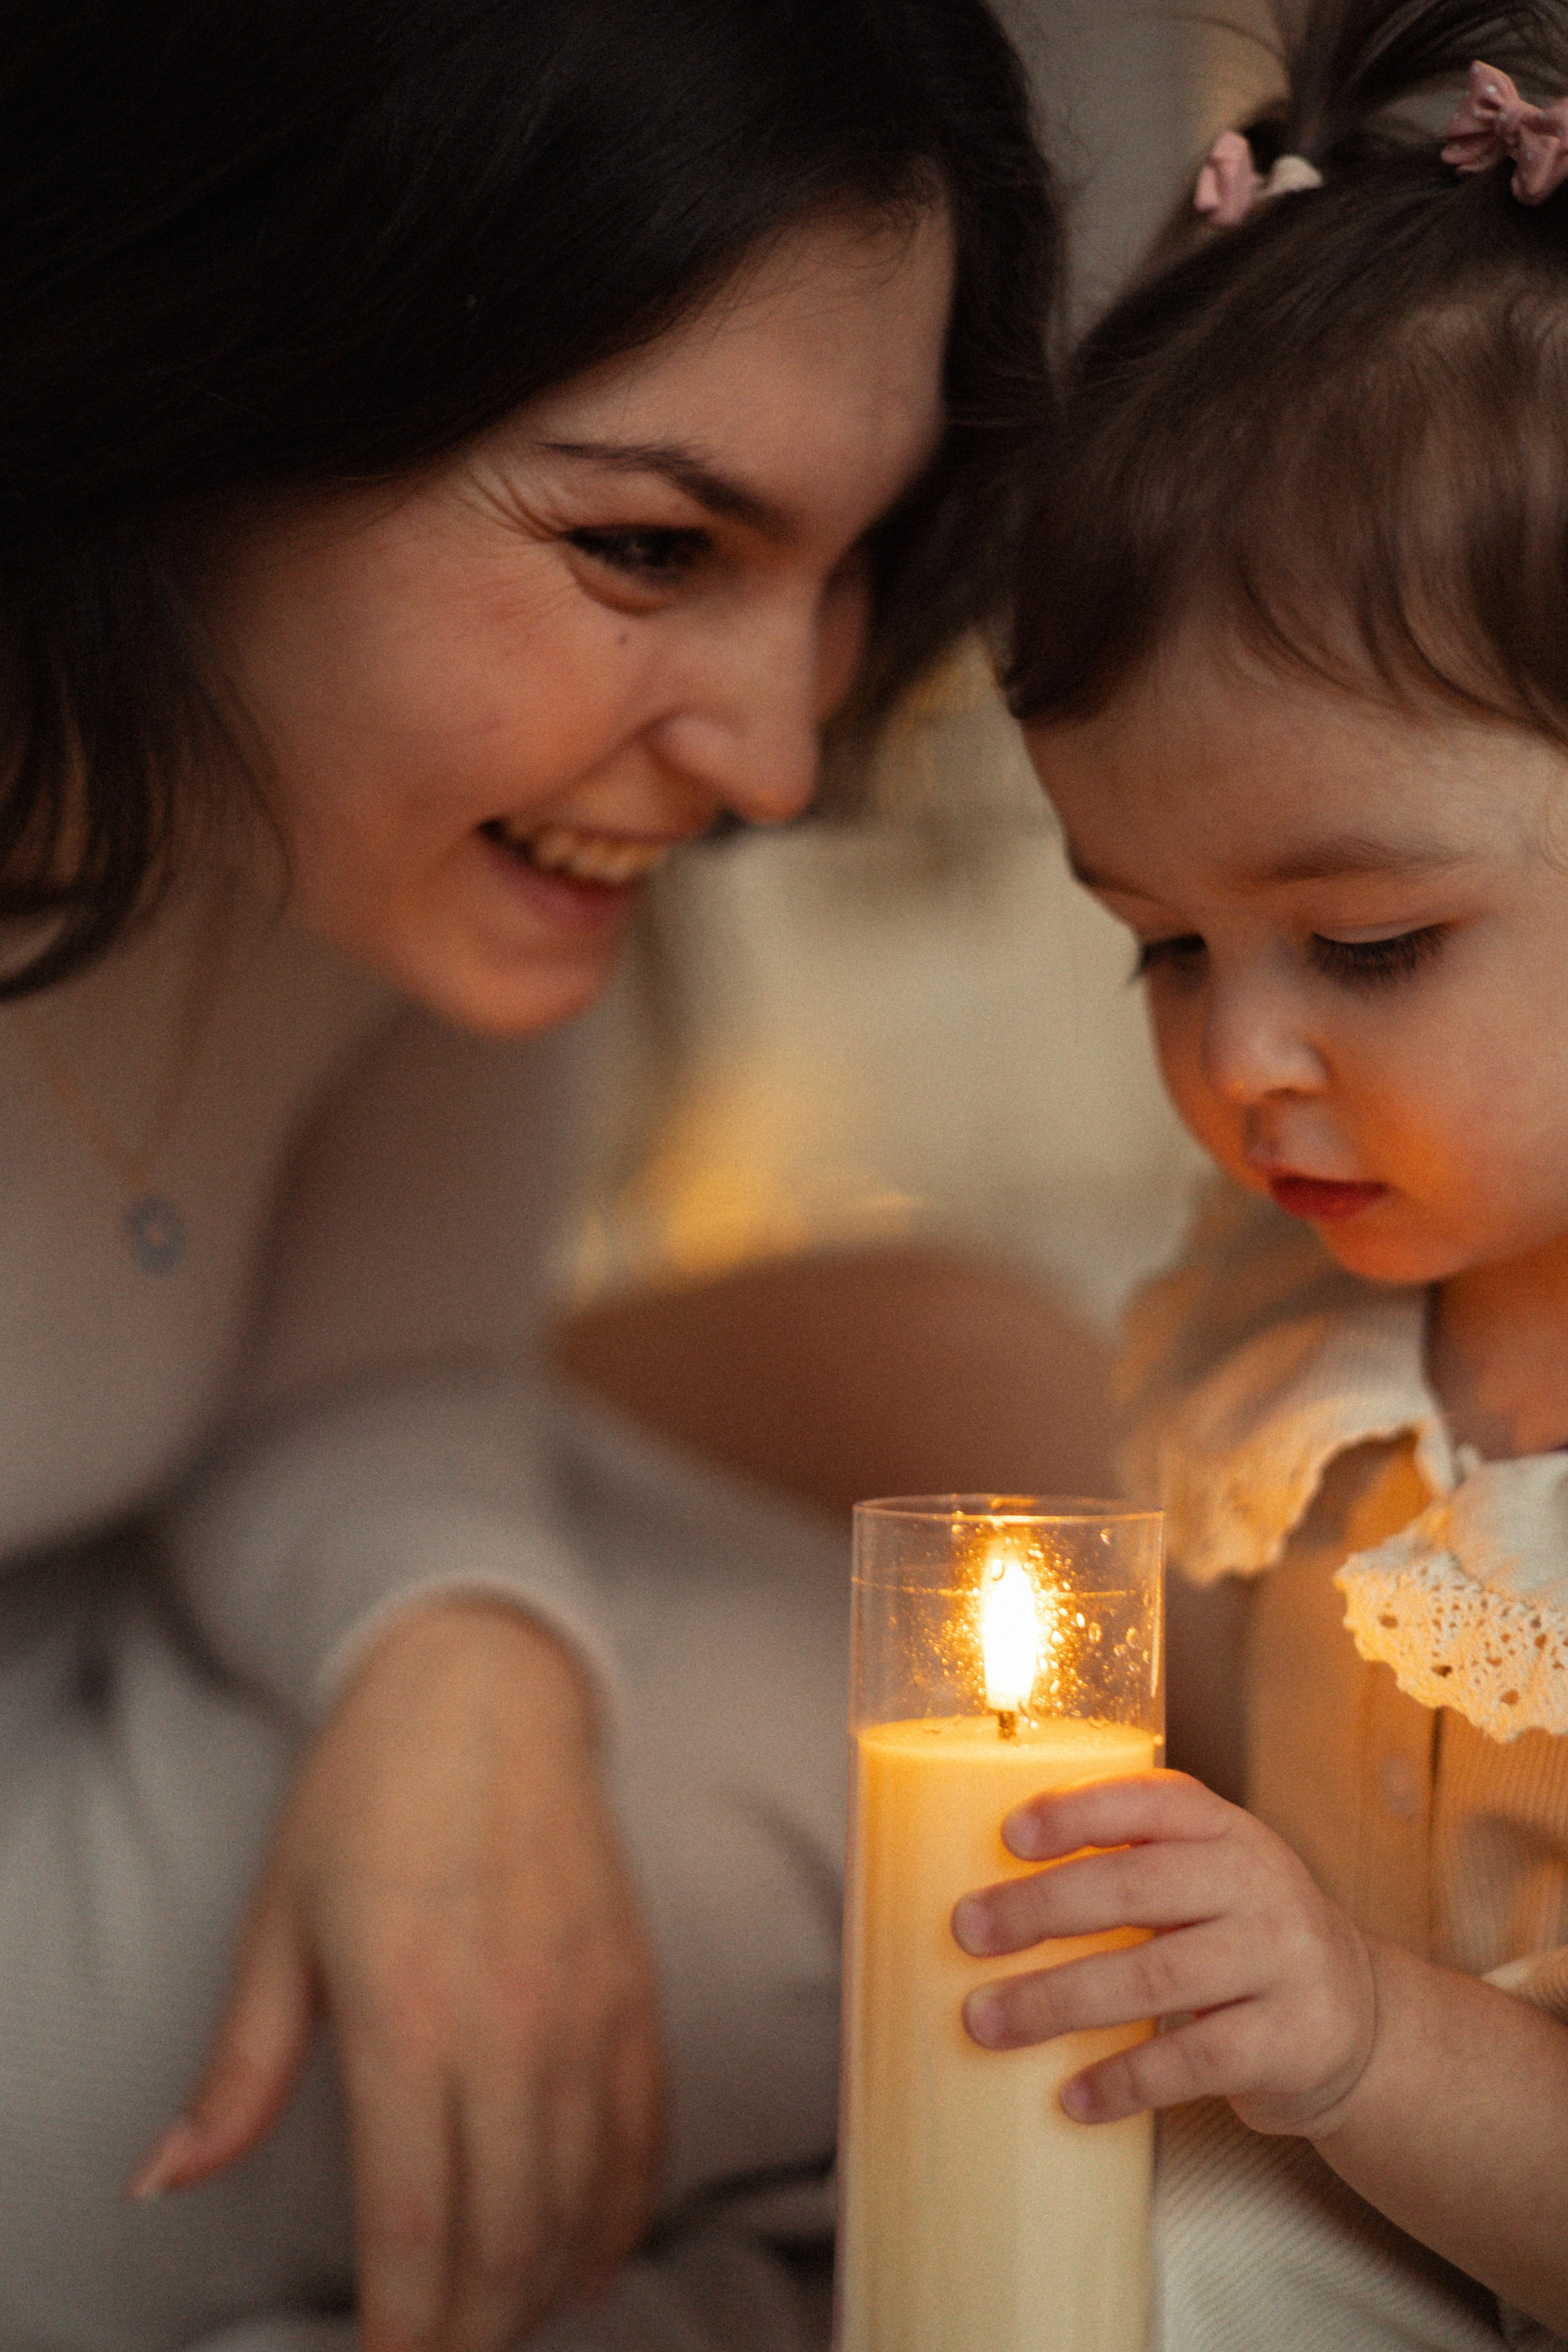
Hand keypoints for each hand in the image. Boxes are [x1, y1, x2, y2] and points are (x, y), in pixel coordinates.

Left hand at [126, 1599, 663, 2351]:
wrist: (486, 1683)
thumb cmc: (368, 1793)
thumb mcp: (279, 1922)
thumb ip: (238, 2069)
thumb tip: (170, 2177)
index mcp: (406, 2015)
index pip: (412, 2224)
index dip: (404, 2327)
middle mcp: (509, 2024)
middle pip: (504, 2234)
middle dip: (473, 2329)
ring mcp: (585, 2005)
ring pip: (578, 2197)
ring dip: (540, 2283)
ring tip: (500, 2321)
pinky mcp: (634, 1983)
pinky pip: (642, 2128)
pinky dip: (619, 2209)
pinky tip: (591, 2255)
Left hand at [951, 1770, 1376, 2136]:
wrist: (1358, 2019)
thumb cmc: (1241, 1938)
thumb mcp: (1205, 1880)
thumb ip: (1129, 1868)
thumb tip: (994, 1892)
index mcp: (1226, 1830)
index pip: (1151, 1801)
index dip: (1078, 1812)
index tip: (1009, 1835)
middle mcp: (1259, 1882)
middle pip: (1137, 1887)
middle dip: (1041, 1909)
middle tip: (968, 1930)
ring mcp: (1282, 1961)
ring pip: (1154, 1977)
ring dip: (1057, 2001)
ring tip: (987, 2020)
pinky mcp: (1292, 2039)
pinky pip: (1193, 2061)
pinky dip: (1124, 2080)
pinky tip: (1072, 2097)